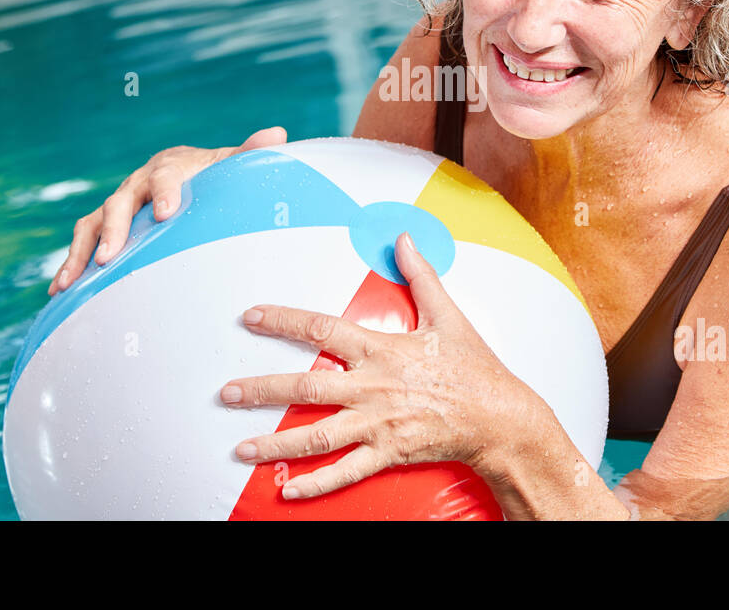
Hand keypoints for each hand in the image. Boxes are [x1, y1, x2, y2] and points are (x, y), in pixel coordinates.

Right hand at [47, 126, 287, 294]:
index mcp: (169, 166)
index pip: (165, 176)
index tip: (166, 213)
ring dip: (80, 251)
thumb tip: (278, 133)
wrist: (187, 174)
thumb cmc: (214, 174)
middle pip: (120, 203)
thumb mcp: (231, 164)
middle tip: (110, 257)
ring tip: (70, 280)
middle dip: (114, 230)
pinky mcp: (105, 225)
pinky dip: (71, 264)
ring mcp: (118, 204)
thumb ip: (249, 154)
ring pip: (92, 223)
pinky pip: (83, 241)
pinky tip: (60, 291)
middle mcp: (137, 183)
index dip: (164, 192)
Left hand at [219, 232, 540, 498]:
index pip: (322, 329)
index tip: (251, 317)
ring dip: (275, 444)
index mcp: (383, 349)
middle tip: (227, 393)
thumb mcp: (448, 315)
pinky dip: (316, 484)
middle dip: (262, 389)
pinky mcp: (389, 454)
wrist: (501, 418)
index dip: (283, 321)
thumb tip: (403, 238)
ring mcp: (379, 424)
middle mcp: (373, 388)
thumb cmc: (475, 367)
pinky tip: (286, 490)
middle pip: (306, 386)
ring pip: (317, 436)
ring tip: (240, 449)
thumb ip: (421, 276)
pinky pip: (346, 472)